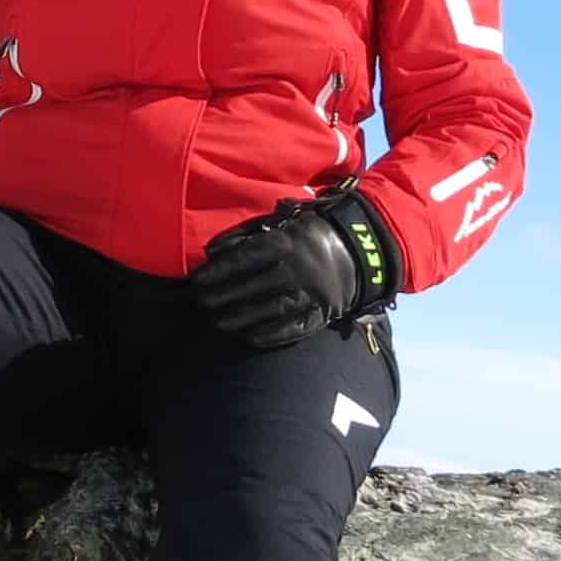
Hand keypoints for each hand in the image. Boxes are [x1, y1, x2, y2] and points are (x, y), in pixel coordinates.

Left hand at [189, 186, 400, 350]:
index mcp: (288, 241)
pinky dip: (273, 334)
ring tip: (219, 323)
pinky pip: (297, 327)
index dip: (219, 271)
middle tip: (202, 304)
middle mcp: (300, 267)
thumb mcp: (282, 222)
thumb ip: (247, 233)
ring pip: (272, 308)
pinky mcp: (325, 310)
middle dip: (224, 296)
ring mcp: (313, 291)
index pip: (246, 258)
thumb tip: (213, 250)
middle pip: (254, 285)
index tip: (198, 280)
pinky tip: (251, 338)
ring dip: (243, 318)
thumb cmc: (309, 232)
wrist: (362, 247)